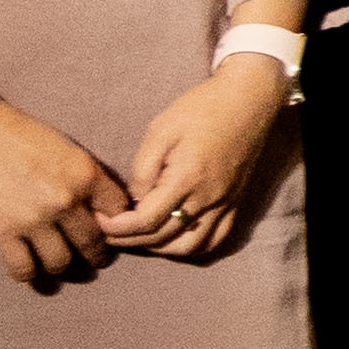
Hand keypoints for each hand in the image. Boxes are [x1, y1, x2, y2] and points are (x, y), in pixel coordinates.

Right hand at [0, 90, 122, 286]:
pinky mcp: (2, 231)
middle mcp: (64, 199)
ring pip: (61, 263)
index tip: (112, 232)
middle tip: (95, 261)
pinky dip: (30, 277)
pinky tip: (33, 274)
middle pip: (92, 244)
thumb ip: (86, 178)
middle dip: (97, 256)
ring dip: (64, 270)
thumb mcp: (66, 149)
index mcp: (85, 174)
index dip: (117, 225)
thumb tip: (106, 208)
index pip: (118, 213)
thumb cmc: (19, 133)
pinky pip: (24, 268)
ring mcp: (33, 218)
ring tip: (64, 269)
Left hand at [98, 60, 291, 259]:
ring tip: (138, 237)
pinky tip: (172, 238)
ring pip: (188, 247)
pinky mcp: (234, 203)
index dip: (117, 227)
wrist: (248, 100)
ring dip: (158, 248)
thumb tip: (134, 198)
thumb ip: (142, 168)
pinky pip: (213, 240)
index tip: (99, 219)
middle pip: (162, 237)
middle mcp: (207, 199)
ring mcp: (224, 204)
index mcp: (186, 179)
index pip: (145, 220)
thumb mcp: (160, 129)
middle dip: (129, 240)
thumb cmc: (201, 109)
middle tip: (106, 231)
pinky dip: (190, 247)